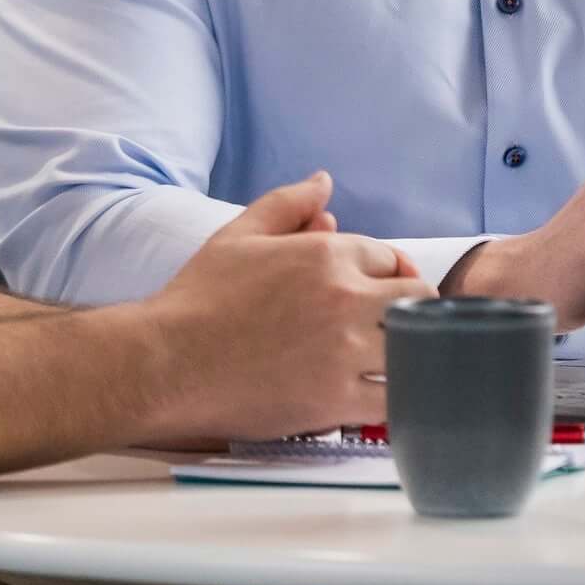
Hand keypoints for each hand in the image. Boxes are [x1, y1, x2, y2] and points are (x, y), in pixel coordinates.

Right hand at [141, 174, 431, 440]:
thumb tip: (324, 183)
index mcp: (327, 254)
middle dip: (409, 308)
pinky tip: (380, 394)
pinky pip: (395, 398)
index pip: (390, 258)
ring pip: (416, 348)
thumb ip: (288, 204)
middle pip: (417, 298)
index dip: (386, 273)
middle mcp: (346, 299)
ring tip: (392, 361)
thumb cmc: (198, 298)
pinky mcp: (337, 401)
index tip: (373, 292)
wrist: (167, 362)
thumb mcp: (239, 235)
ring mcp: (345, 352)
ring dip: (410, 351)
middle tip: (390, 325)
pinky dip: (398, 396)